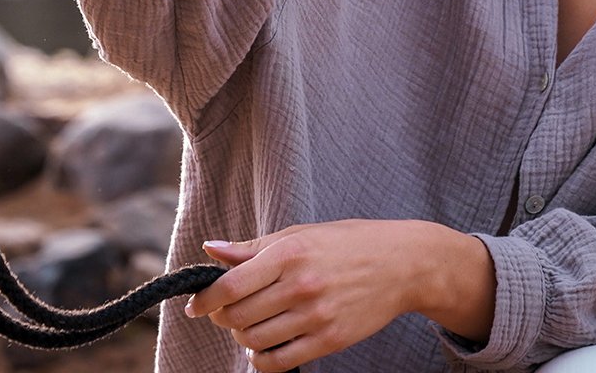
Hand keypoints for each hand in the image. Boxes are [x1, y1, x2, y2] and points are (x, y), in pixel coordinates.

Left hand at [185, 219, 494, 370]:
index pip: (232, 285)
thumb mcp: (301, 234)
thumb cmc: (346, 243)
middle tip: (229, 310)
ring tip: (252, 323)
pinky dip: (261, 358)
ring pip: (254, 340)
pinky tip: (266, 344)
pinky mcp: (328, 341)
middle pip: (238, 317)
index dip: (206, 299)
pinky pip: (279, 362)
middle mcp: (301, 285)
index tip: (196, 305)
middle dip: (224, 317)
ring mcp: (315, 316)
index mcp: (290, 252)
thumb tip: (210, 250)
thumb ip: (253, 247)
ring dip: (242, 336)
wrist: (400, 264)